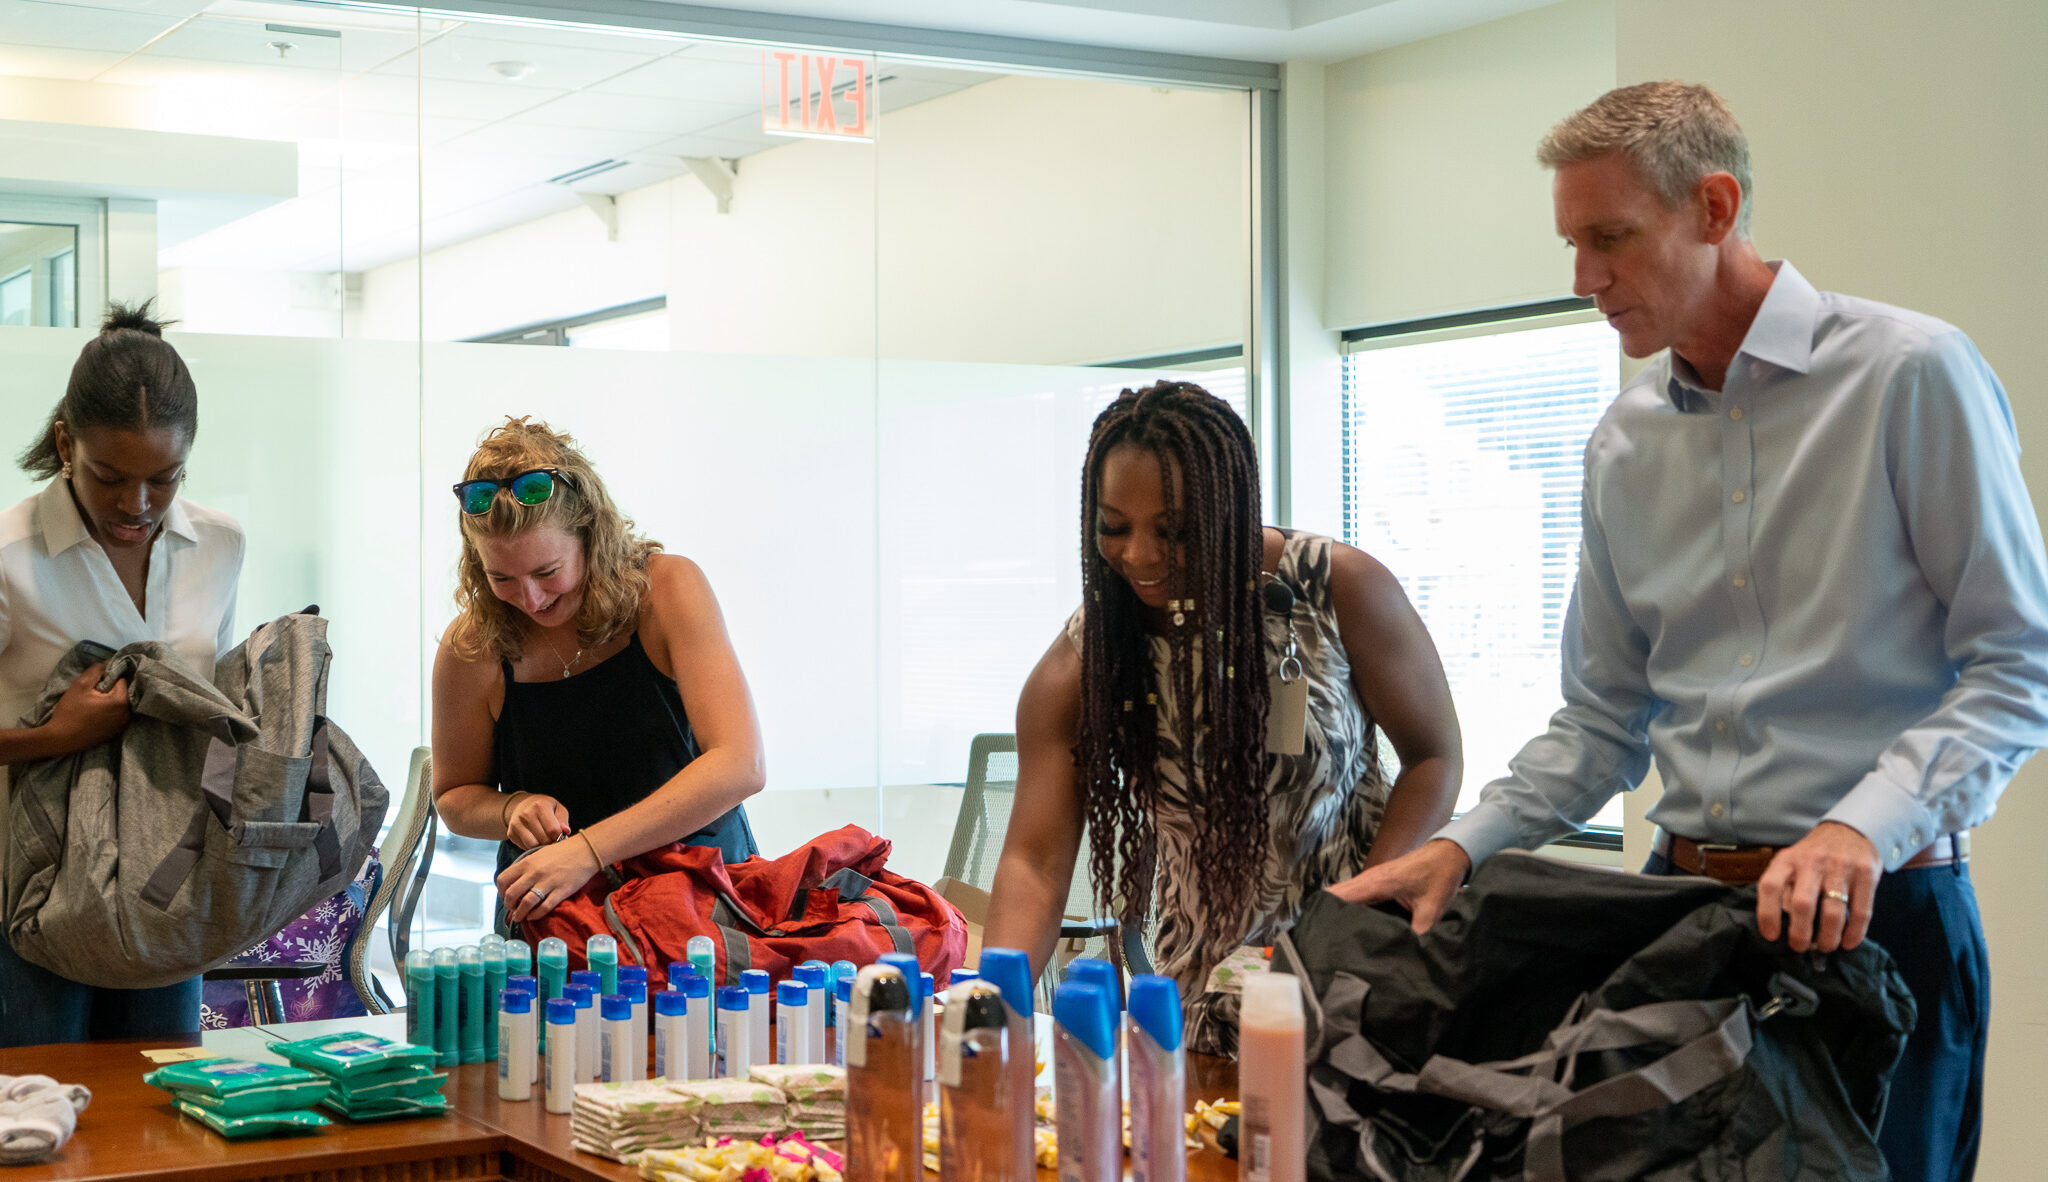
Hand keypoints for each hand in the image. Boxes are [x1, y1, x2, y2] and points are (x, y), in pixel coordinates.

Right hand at [46, 664, 129, 753]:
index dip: (108, 679)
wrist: (60, 739)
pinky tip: (96, 716)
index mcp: (121, 701)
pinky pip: (118, 718)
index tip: (96, 684)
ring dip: (111, 703)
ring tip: (94, 705)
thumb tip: (106, 663)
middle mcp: (127, 714)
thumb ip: (95, 671)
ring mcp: (123, 726)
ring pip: (121, 706)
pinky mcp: (117, 734)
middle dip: (110, 691)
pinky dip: (110, 714)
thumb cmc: (70, 712)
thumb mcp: (79, 686)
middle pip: (122, 694)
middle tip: (93, 695)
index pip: (121, 680)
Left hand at [497, 835, 601, 924]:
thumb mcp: (539, 854)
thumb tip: (514, 882)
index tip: (504, 895)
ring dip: (519, 913)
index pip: (503, 879)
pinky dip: (535, 915)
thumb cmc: (562, 852)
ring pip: (525, 903)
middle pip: (511, 894)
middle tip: (512, 908)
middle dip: (509, 905)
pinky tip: (533, 916)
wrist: (585, 851)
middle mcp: (534, 873)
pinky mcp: (561, 891)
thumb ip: (526, 866)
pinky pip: (543, 907)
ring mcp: (547, 882)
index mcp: (527, 862)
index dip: (500, 891)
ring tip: (519, 917)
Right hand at [505, 793, 569, 849]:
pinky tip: (535, 839)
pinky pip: (524, 847)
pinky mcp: (511, 833)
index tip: (561, 837)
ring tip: (545, 840)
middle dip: (551, 842)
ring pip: (532, 845)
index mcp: (540, 806)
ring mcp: (516, 824)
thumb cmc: (546, 808)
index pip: (552, 830)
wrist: (523, 805)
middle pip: (543, 839)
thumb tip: (565, 831)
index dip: (559, 837)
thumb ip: (563, 820)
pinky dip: (532, 847)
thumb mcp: (558, 809)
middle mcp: (526, 814)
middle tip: (553, 840)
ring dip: (541, 847)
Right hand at [1325, 838, 1471, 932]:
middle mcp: (1368, 880)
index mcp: (1376, 883)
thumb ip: (1419, 933)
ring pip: (1344, 897)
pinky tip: (1350, 928)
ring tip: (1331, 939)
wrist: (1448, 854)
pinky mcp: (1376, 884)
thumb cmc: (1439, 876)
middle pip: (1335, 897)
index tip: (1317, 936)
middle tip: (1321, 943)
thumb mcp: (1432, 909)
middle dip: (1326, 917)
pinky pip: (1355, 898)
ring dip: (1336, 914)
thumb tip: (1409, 957)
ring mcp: (1370, 881)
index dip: (1324, 914)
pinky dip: (1348, 910)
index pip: (1338, 896)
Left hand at [1756, 821, 1882, 952]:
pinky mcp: (1866, 874)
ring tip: (1826, 947)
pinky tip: (1848, 942)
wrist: (1850, 831)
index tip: (1771, 936)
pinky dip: (1855, 932)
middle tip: (1800, 947)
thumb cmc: (1814, 855)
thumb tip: (1783, 923)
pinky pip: (1861, 911)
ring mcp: (1841, 867)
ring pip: (1833, 912)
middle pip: (1803, 904)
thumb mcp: (1792, 863)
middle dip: (1800, 933)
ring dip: (1829, 937)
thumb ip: (1785, 888)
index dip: (1767, 914)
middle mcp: (1812, 862)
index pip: (1770, 886)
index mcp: (1788, 860)